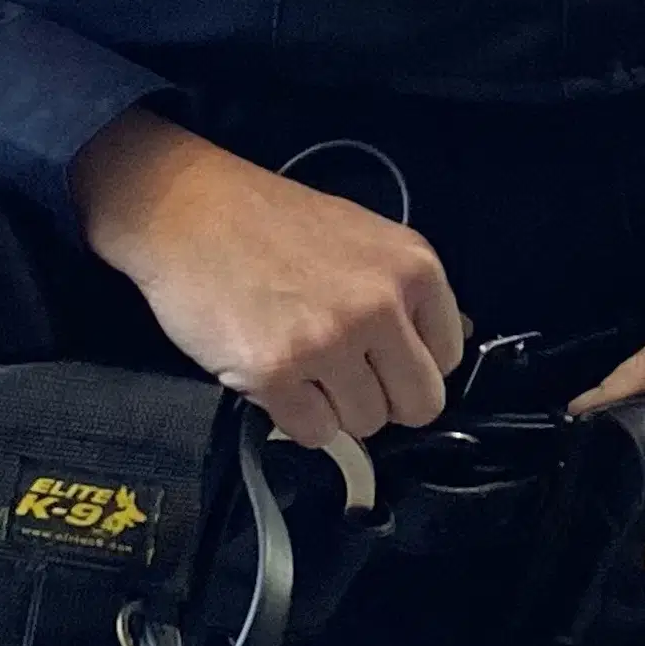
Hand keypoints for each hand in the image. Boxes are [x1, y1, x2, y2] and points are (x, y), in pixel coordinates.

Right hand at [70, 112, 464, 449]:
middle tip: (341, 374)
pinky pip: (313, 434)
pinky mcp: (276, 373)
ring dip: (333, 407)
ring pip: (365, 424)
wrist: (186, 212)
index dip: (409, 364)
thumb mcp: (363, 238)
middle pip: (419, 405)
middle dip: (382, 399)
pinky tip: (273, 373)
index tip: (377, 354)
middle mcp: (380, 306)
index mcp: (413, 268)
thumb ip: (408, 292)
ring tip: (299, 363)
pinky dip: (293, 416)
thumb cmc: (271, 224)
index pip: (448, 358)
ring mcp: (329, 342)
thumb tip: (458, 338)